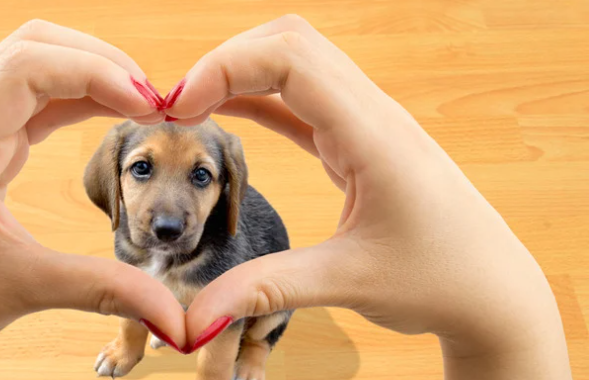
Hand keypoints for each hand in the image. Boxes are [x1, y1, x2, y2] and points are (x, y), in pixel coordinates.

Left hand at [0, 20, 184, 379]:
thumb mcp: (26, 289)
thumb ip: (104, 289)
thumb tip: (174, 315)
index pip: (26, 68)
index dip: (95, 73)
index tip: (147, 106)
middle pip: (30, 48)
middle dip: (97, 62)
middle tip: (151, 98)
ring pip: (30, 64)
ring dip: (87, 74)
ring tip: (139, 104)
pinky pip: (29, 97)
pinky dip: (74, 97)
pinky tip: (108, 113)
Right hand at [166, 15, 570, 378]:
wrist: (491, 291)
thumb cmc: (440, 282)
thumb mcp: (349, 282)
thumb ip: (267, 289)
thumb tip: (192, 319)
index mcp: (374, 135)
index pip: (291, 59)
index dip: (225, 67)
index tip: (179, 107)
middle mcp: (372, 115)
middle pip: (290, 43)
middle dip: (225, 61)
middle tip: (177, 105)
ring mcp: (367, 125)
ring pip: (296, 63)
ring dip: (241, 73)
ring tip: (191, 107)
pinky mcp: (359, 144)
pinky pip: (302, 101)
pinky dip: (259, 97)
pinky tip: (227, 112)